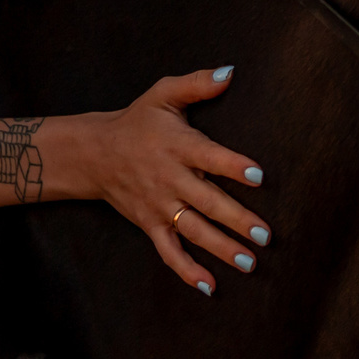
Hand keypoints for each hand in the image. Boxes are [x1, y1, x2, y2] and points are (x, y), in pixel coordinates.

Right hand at [69, 67, 268, 294]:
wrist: (93, 154)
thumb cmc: (137, 121)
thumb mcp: (162, 94)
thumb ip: (197, 83)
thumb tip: (229, 72)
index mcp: (177, 146)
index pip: (209, 157)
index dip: (233, 166)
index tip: (259, 176)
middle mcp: (169, 179)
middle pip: (207, 202)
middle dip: (237, 220)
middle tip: (265, 235)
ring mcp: (159, 206)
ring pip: (193, 231)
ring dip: (221, 249)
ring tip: (250, 263)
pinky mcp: (149, 224)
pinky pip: (168, 251)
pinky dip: (187, 270)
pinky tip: (209, 286)